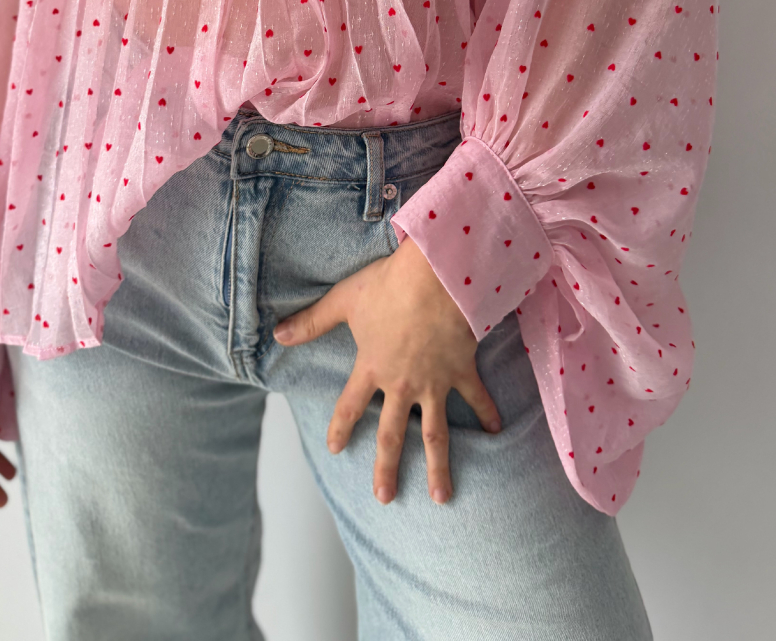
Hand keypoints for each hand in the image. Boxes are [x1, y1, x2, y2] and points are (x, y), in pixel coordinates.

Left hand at [273, 234, 500, 504]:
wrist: (435, 277)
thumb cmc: (388, 285)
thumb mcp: (344, 301)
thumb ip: (311, 322)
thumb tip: (277, 334)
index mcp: (371, 368)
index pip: (349, 406)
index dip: (340, 428)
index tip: (335, 449)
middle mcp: (402, 384)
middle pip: (391, 435)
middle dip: (387, 469)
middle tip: (385, 499)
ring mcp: (434, 382)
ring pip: (435, 434)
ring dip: (439, 467)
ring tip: (441, 498)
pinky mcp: (461, 370)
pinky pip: (476, 397)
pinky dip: (487, 413)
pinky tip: (497, 432)